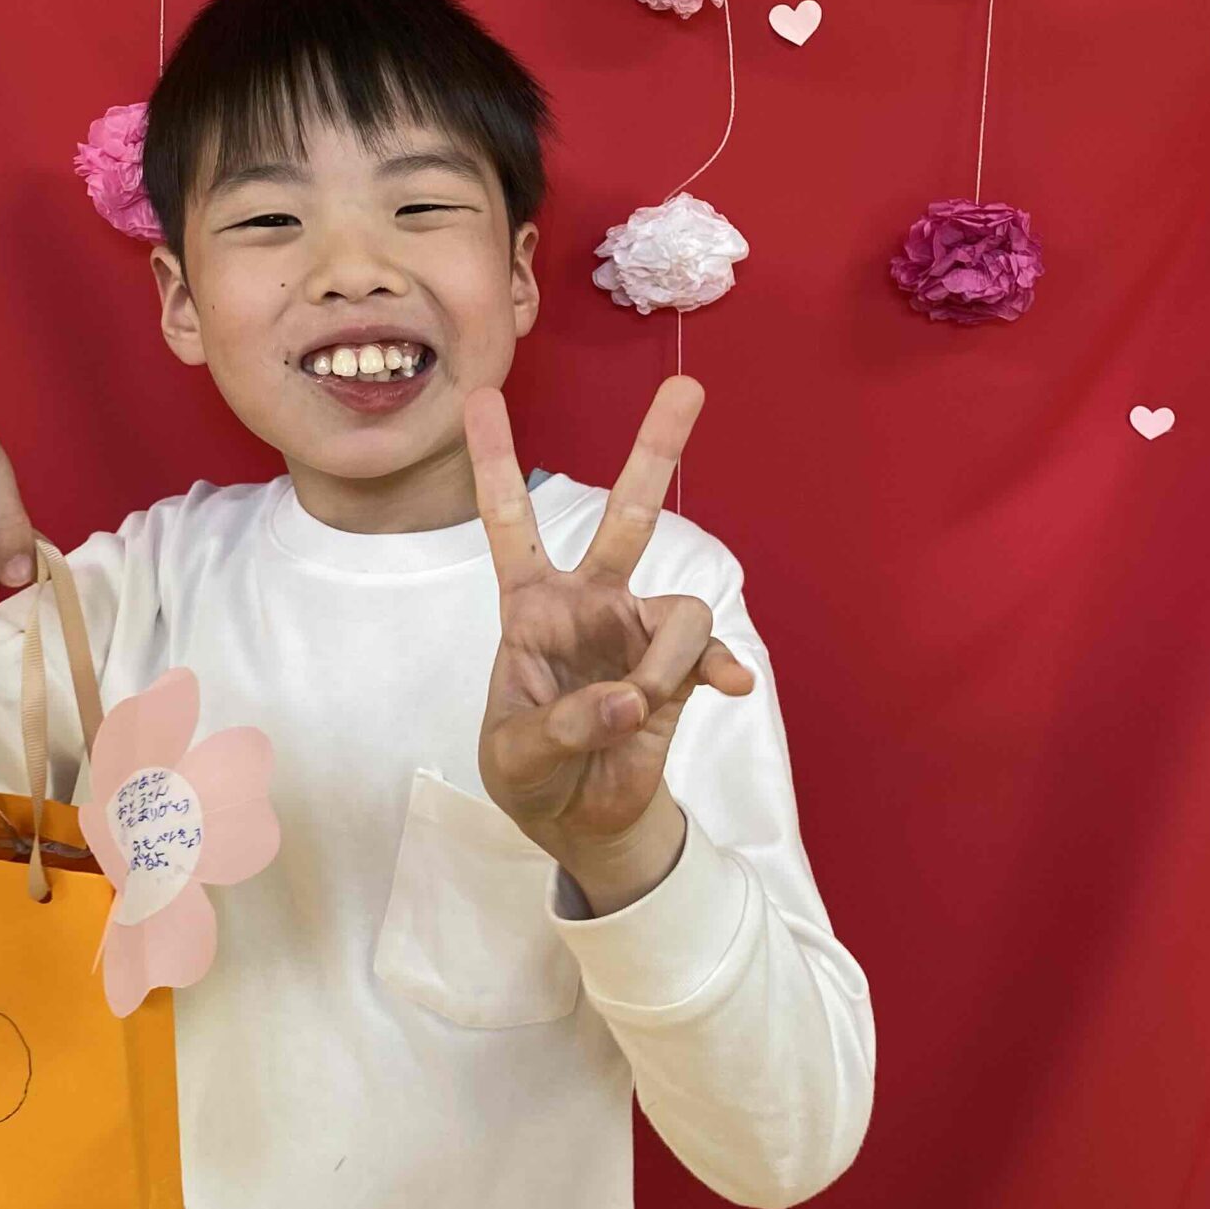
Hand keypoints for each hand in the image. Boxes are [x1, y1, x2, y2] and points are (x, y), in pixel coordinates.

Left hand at [465, 374, 755, 904]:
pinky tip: (729, 689)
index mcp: (531, 607)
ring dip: (664, 666)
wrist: (581, 821)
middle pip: (625, 515)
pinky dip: (719, 670)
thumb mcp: (515, 757)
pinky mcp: (680, 667)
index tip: (480, 396)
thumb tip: (628, 697)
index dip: (496, 461)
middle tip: (688, 387)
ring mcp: (639, 631)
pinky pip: (711, 651)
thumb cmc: (530, 775)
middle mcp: (590, 602)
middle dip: (656, 450)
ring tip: (637, 715)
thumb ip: (561, 727)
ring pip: (678, 611)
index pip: (508, 522)